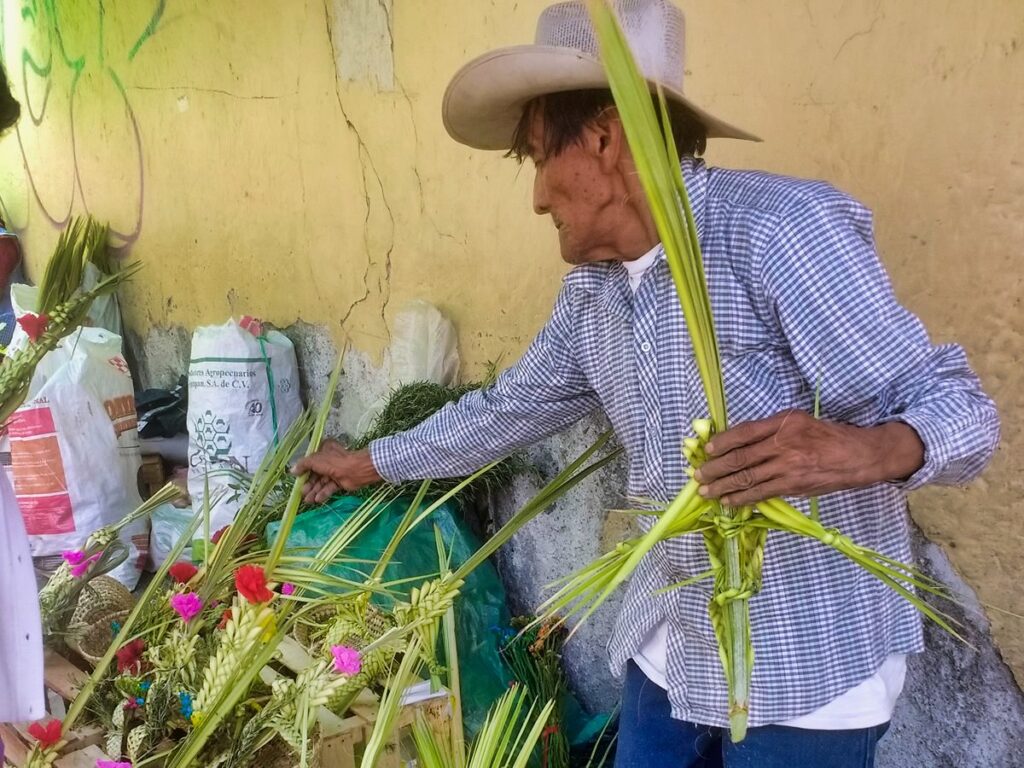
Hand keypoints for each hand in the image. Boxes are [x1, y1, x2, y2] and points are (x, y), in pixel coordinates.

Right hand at [291, 440, 381, 503]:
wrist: (355, 470)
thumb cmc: (334, 462)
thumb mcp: (314, 460)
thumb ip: (303, 465)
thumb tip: (292, 471)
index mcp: (323, 450)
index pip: (310, 461)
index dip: (303, 470)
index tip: (296, 479)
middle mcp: (328, 460)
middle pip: (315, 474)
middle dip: (308, 484)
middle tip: (302, 492)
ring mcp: (335, 472)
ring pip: (321, 482)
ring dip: (314, 491)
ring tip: (307, 500)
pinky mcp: (340, 482)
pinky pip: (329, 487)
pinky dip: (323, 493)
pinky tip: (317, 499)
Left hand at [693, 410, 923, 506]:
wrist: (858, 455)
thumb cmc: (826, 436)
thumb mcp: (799, 421)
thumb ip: (770, 429)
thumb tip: (737, 442)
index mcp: (784, 423)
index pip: (745, 432)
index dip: (722, 442)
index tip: (707, 450)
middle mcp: (785, 443)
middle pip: (741, 457)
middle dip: (715, 469)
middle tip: (698, 475)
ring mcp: (789, 466)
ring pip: (748, 478)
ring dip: (723, 487)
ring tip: (706, 492)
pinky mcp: (795, 486)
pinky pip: (762, 493)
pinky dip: (742, 499)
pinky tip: (728, 502)